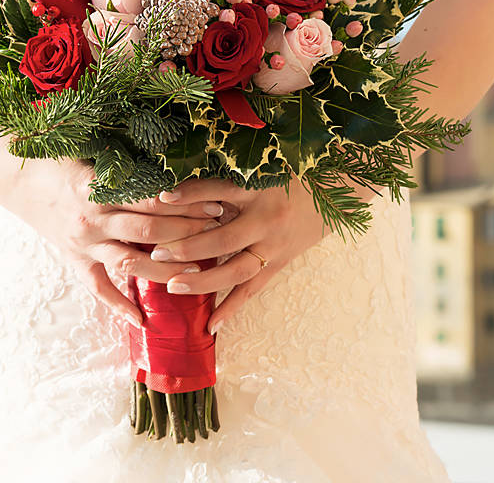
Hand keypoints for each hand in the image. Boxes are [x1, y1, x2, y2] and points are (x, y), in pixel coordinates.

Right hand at [0, 157, 223, 325]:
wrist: (15, 178)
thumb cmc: (59, 158)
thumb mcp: (92, 150)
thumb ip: (128, 158)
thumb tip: (174, 153)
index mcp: (98, 188)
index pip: (152, 200)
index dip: (186, 203)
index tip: (215, 202)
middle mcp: (92, 219)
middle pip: (148, 232)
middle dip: (187, 233)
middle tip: (218, 230)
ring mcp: (83, 243)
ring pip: (130, 263)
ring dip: (166, 270)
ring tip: (198, 272)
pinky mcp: (74, 260)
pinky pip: (97, 288)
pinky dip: (118, 306)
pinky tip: (142, 321)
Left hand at [152, 178, 368, 333]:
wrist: (335, 190)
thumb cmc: (290, 174)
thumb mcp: (260, 169)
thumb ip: (226, 179)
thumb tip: (180, 186)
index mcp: (260, 188)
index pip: (219, 191)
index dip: (191, 194)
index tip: (161, 198)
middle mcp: (267, 219)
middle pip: (224, 238)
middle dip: (189, 247)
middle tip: (157, 253)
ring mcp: (276, 245)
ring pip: (237, 270)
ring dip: (204, 282)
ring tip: (174, 287)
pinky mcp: (281, 262)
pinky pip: (253, 288)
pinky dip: (232, 307)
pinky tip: (210, 324)